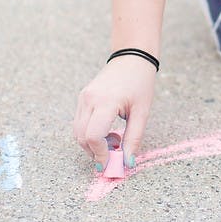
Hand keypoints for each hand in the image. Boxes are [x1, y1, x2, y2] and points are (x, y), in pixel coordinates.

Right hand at [73, 55, 155, 170]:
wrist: (132, 57)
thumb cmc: (140, 82)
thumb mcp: (142, 112)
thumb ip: (134, 138)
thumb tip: (127, 163)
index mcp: (106, 101)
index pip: (93, 136)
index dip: (100, 154)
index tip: (111, 164)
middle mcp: (89, 99)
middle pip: (82, 137)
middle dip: (95, 151)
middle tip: (115, 153)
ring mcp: (83, 97)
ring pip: (78, 131)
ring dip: (93, 143)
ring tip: (115, 138)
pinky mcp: (82, 97)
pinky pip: (80, 122)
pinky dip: (90, 132)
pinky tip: (108, 130)